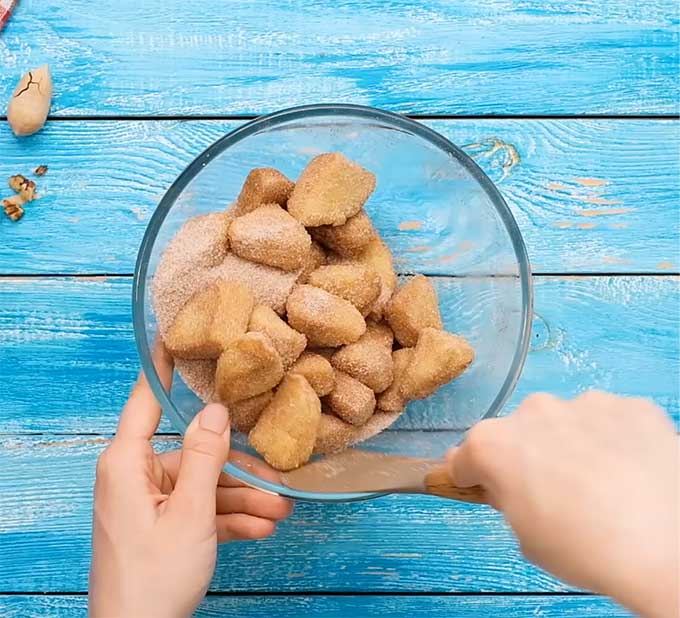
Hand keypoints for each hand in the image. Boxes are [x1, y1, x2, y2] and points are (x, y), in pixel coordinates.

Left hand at [89, 343, 292, 617]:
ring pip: (204, 486)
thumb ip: (205, 458)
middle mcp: (136, 477)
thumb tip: (216, 410)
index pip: (146, 401)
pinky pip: (200, 512)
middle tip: (278, 471)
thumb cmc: (153, 578)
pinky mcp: (163, 526)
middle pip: (194, 454)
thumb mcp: (190, 514)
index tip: (178, 337)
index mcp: (127, 464)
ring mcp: (151, 504)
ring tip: (282, 510)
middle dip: (238, 468)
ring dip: (243, 499)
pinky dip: (229, 519)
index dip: (162, 368)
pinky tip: (264, 526)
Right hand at [447, 391, 677, 617]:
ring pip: (566, 422)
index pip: (464, 456)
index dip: (471, 475)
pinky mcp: (629, 406)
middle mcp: (532, 411)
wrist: (665, 544)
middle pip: (518, 432)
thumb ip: (506, 499)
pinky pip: (610, 421)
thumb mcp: (526, 537)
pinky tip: (630, 473)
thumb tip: (507, 486)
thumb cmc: (586, 548)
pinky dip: (614, 440)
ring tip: (600, 485)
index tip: (481, 486)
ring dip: (572, 444)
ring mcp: (583, 403)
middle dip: (527, 456)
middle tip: (552, 493)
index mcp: (493, 445)